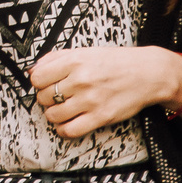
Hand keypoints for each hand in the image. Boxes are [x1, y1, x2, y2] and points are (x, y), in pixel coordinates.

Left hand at [30, 44, 181, 138]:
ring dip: (54, 114)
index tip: (45, 84)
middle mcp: (81, 80)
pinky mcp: (100, 117)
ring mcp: (90, 100)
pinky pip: (70, 130)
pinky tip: (68, 123)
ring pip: (53, 115)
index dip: (39, 83)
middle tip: (57, 97)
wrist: (148, 73)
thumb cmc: (116, 62)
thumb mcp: (85, 51)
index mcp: (75, 61)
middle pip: (43, 97)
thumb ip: (57, 58)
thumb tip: (33, 69)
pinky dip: (64, 130)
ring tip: (63, 109)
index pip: (37, 78)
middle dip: (46, 99)